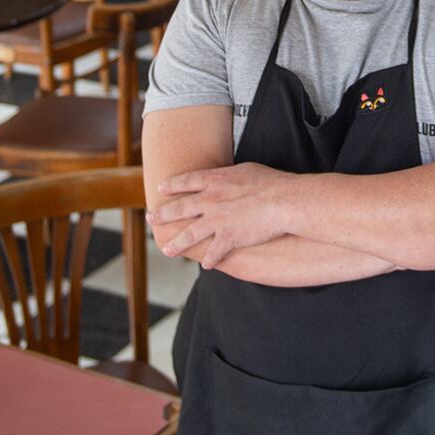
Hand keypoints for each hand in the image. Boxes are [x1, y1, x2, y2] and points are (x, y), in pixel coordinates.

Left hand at [148, 162, 295, 267]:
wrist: (283, 201)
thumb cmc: (271, 182)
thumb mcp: (246, 170)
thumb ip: (229, 175)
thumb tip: (224, 176)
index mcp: (214, 180)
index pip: (186, 182)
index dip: (171, 185)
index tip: (160, 189)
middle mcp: (210, 200)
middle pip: (179, 208)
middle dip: (162, 215)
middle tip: (151, 219)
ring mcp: (217, 221)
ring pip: (189, 235)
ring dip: (176, 244)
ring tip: (167, 250)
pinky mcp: (227, 238)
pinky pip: (213, 252)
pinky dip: (210, 260)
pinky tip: (206, 265)